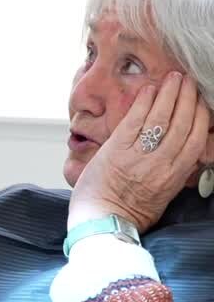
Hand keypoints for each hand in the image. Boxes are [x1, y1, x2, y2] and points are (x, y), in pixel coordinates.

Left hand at [69, 72, 210, 233]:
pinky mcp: (116, 149)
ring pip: (160, 118)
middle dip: (187, 98)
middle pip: (181, 123)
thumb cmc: (131, 213)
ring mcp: (138, 156)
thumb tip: (186, 153)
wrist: (101, 224)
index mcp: (175, 176)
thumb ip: (175, 173)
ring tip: (173, 78)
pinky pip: (134, 120)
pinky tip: (149, 89)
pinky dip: (144, 102)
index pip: (195, 139)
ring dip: (169, 94)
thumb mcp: (164, 197)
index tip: (200, 101)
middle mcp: (160, 164)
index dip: (200, 116)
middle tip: (188, 81)